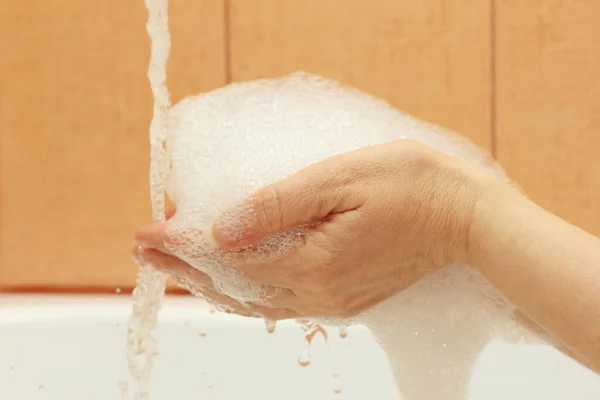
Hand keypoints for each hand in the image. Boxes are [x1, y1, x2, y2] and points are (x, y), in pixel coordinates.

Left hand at [134, 140, 498, 319]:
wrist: (464, 217)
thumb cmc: (408, 185)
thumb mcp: (338, 180)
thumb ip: (277, 206)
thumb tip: (222, 229)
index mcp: (314, 263)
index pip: (230, 259)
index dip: (185, 245)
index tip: (147, 232)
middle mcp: (319, 291)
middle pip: (234, 287)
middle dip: (186, 268)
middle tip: (146, 251)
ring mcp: (333, 299)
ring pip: (255, 300)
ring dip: (212, 283)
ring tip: (178, 266)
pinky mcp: (344, 295)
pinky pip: (282, 301)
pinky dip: (247, 291)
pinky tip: (233, 280)